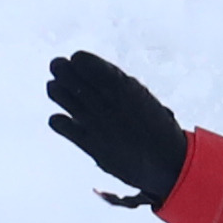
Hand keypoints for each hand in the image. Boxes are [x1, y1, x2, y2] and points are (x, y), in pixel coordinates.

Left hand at [46, 51, 188, 208]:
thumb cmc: (156, 127)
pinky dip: (57, 120)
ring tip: (57, 90)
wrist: (167, 162)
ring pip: (59, 95)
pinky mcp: (90, 144)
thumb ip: (118, 85)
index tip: (76, 62)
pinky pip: (60, 125)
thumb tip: (93, 74)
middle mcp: (106, 101)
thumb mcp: (141, 96)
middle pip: (67, 74)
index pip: (83, 61)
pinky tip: (63, 121)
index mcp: (121, 85)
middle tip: (59, 68)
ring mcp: (96, 122)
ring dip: (55, 90)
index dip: (77, 60)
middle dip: (60, 69)